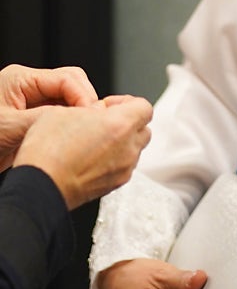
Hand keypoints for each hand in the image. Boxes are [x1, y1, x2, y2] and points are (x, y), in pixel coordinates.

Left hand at [0, 63, 99, 167]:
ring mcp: (29, 101)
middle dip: (85, 103)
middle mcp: (26, 86)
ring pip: (68, 100)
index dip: (84, 97)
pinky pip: (58, 115)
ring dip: (77, 115)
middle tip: (91, 125)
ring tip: (82, 133)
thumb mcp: (9, 128)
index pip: (66, 78)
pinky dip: (68, 125)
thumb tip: (75, 119)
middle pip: (71, 84)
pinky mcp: (31, 118)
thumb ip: (43, 119)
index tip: (92, 117)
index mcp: (19, 79)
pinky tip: (71, 139)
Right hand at [13, 97, 152, 207]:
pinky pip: (123, 167)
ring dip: (121, 142)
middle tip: (104, 122)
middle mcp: (128, 148)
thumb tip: (97, 113)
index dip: (127, 102)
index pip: (144, 106)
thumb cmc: (49, 151)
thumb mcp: (64, 111)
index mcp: (121, 124)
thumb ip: (90, 108)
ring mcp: (123, 169)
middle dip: (127, 122)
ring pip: (134, 149)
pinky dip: (113, 160)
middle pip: (143, 128)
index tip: (109, 106)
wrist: (40, 185)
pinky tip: (90, 158)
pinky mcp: (114, 185)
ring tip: (94, 141)